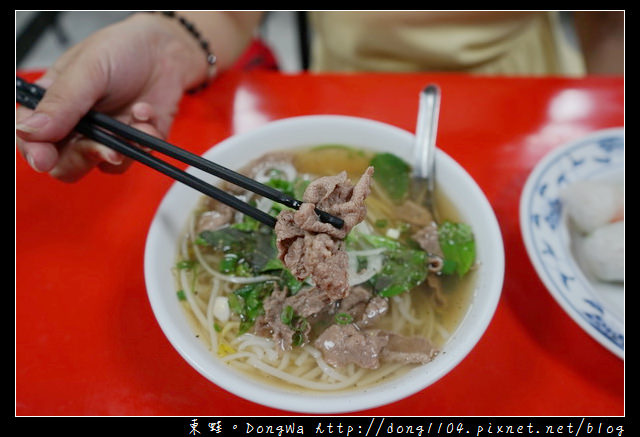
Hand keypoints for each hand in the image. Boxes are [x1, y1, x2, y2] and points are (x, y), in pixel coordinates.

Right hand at [16, 13, 208, 181]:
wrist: (166, 52)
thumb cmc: (123, 50)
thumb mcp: (88, 69)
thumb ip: (62, 102)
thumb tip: (31, 130)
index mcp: (53, 103)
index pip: (31, 137)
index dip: (35, 151)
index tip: (44, 159)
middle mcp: (76, 125)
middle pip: (63, 163)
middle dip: (82, 157)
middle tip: (101, 146)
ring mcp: (106, 136)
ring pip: (101, 165)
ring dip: (119, 149)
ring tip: (134, 123)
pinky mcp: (133, 143)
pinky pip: (133, 158)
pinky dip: (143, 139)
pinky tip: (146, 112)